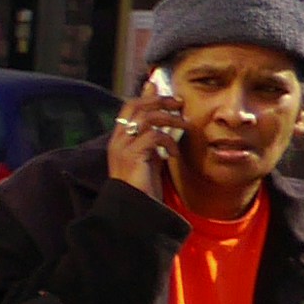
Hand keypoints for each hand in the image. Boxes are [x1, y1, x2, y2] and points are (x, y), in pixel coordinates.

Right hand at [116, 85, 186, 200]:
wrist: (135, 208)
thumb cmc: (143, 184)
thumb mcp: (150, 154)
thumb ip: (154, 134)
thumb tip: (164, 117)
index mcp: (119, 138)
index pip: (130, 106)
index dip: (149, 96)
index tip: (170, 95)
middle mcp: (118, 139)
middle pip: (137, 106)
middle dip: (161, 100)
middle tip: (180, 104)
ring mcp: (123, 147)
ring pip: (147, 117)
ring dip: (170, 119)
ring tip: (185, 126)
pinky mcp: (132, 155)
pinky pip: (154, 135)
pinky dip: (169, 141)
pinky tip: (174, 154)